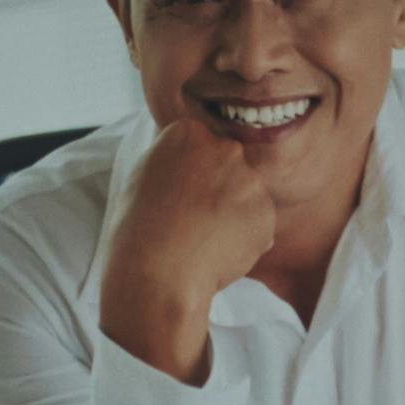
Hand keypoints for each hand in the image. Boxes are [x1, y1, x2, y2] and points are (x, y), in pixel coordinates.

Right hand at [91, 118, 277, 386]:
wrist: (157, 272)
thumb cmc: (138, 230)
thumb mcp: (143, 176)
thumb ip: (175, 160)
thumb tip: (192, 160)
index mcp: (187, 133)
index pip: (201, 145)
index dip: (190, 176)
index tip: (177, 197)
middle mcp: (223, 147)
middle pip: (228, 165)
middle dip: (218, 189)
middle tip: (192, 220)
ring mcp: (248, 180)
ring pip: (246, 195)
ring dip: (233, 215)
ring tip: (202, 239)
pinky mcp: (265, 212)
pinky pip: (258, 224)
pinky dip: (245, 240)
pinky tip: (217, 251)